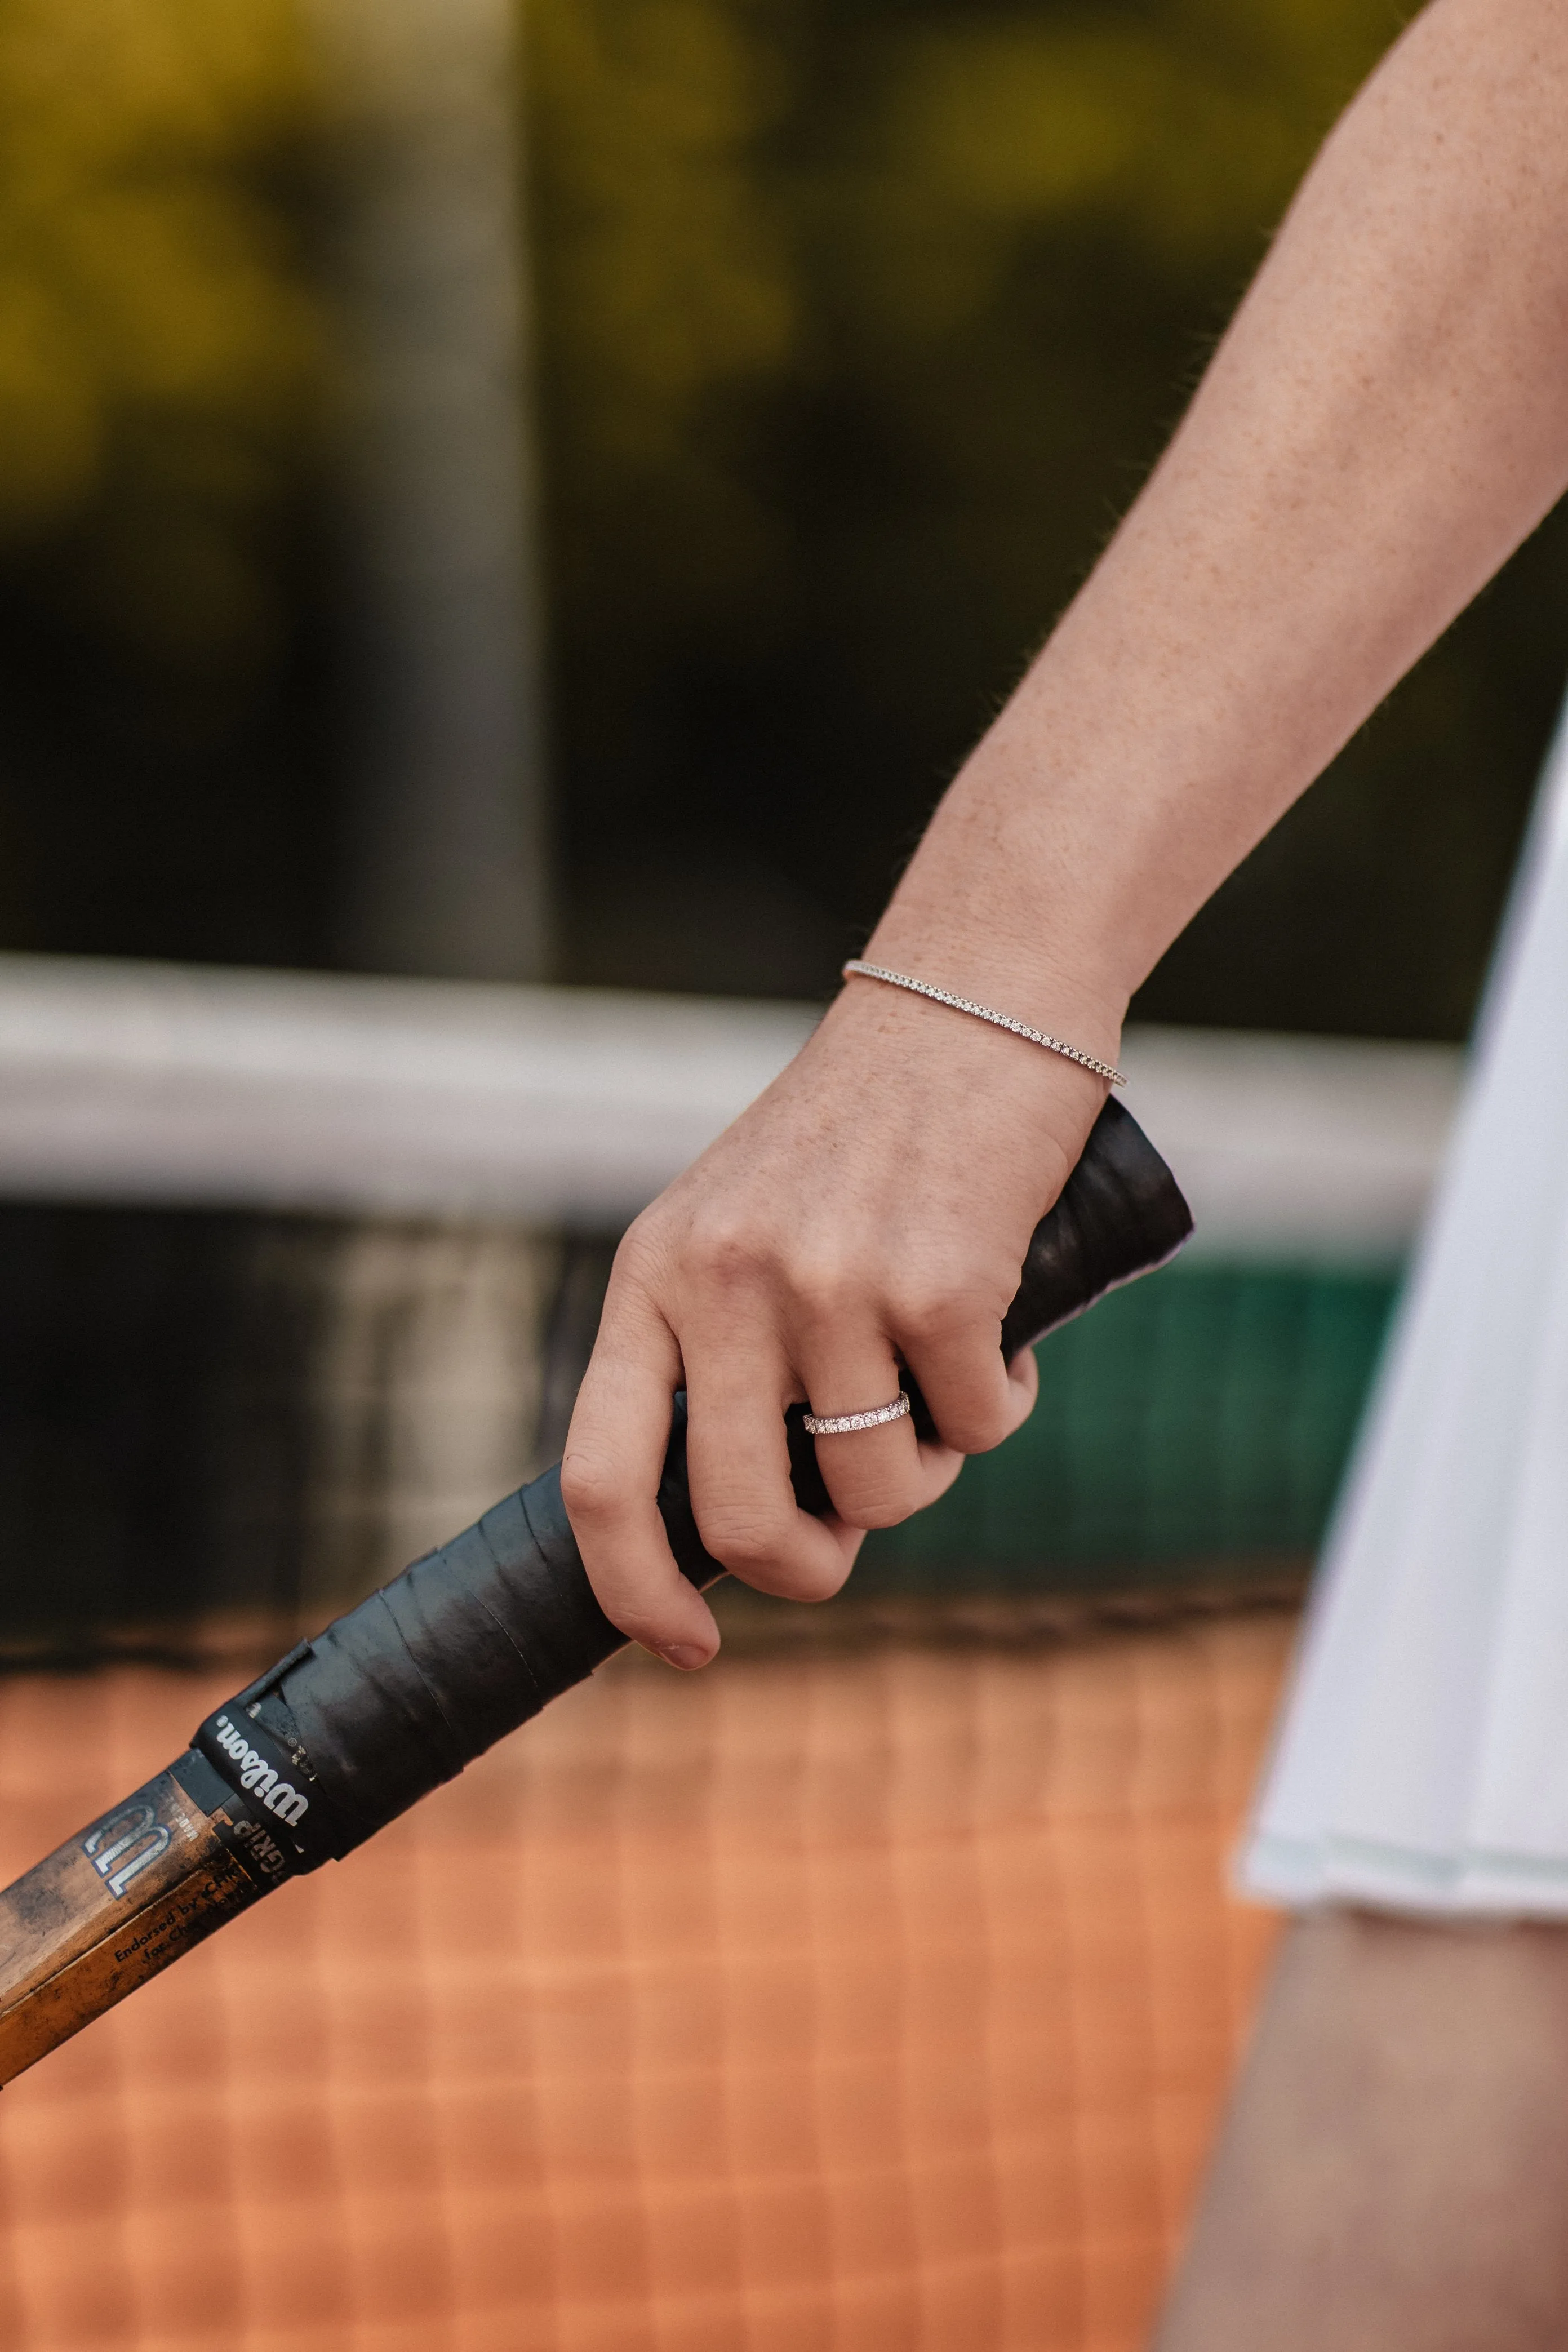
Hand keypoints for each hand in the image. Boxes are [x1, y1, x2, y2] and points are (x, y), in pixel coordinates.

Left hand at [560, 968, 1116, 1665]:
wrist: (968, 1001)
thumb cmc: (855, 1136)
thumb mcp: (735, 1226)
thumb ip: (717, 1353)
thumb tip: (746, 1526)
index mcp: (653, 1275)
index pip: (599, 1476)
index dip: (630, 1590)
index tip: (686, 1648)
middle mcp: (725, 1282)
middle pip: (743, 1520)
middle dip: (809, 1567)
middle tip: (849, 1538)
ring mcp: (832, 1284)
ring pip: (882, 1489)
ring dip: (927, 1468)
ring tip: (939, 1380)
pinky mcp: (943, 1283)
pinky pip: (980, 1427)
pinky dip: (1002, 1402)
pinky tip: (999, 1330)